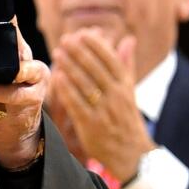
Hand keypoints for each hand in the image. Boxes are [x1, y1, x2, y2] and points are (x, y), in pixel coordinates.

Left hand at [0, 22, 48, 169]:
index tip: (14, 72)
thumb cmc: (18, 78)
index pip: (29, 72)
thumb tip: (7, 11)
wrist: (19, 118)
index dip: (21, 72)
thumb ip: (12, 39)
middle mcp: (28, 94)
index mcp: (36, 73)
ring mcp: (10, 112)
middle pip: (9, 95)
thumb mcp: (20, 58)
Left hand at [50, 28, 154, 181]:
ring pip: (85, 84)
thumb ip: (126, 64)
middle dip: (79, 52)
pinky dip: (67, 89)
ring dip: (70, 66)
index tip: (82, 33)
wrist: (131, 155)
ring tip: (57, 53)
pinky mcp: (91, 125)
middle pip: (96, 69)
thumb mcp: (130, 91)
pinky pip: (77, 103)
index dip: (96, 45)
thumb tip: (129, 38)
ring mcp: (104, 111)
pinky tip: (57, 77)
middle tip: (65, 39)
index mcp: (126, 86)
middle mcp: (116, 97)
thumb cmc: (127, 118)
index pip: (111, 60)